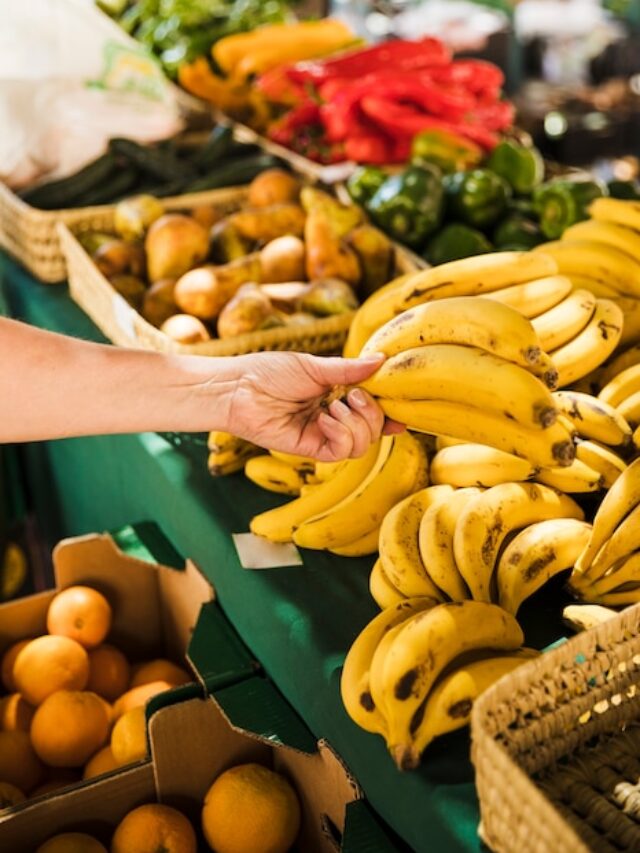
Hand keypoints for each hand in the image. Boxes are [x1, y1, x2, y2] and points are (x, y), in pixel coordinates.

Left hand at [226, 351, 404, 460]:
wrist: (237, 387)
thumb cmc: (267, 371)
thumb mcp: (313, 366)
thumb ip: (348, 369)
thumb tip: (381, 359)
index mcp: (336, 395)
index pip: (371, 410)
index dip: (389, 414)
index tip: (402, 412)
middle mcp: (333, 418)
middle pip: (373, 429)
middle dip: (372, 412)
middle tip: (351, 395)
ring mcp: (322, 434)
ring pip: (362, 444)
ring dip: (356, 424)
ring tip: (334, 407)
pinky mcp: (309, 448)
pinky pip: (340, 452)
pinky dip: (341, 435)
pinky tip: (325, 420)